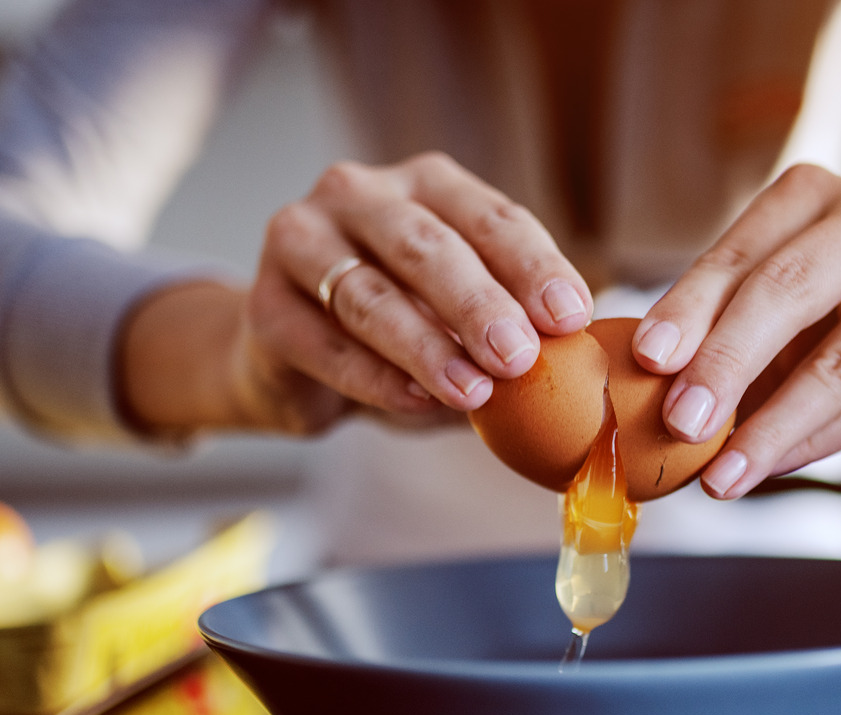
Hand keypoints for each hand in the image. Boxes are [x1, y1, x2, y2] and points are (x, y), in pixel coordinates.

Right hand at [120, 153, 595, 436]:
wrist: (292, 358)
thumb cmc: (400, 328)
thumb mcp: (462, 317)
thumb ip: (510, 327)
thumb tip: (577, 361)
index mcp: (426, 185)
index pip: (490, 217)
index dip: (534, 266)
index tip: (572, 317)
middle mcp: (358, 194)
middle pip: (425, 246)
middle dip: (479, 304)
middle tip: (520, 356)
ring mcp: (301, 240)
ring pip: (369, 295)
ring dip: (425, 347)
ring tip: (472, 393)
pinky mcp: (263, 303)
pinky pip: (323, 343)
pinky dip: (374, 378)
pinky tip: (416, 403)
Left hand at [629, 164, 840, 499]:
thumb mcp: (789, 308)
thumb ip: (727, 331)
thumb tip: (645, 391)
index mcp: (814, 193)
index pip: (739, 252)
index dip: (689, 307)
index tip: (645, 358)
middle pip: (787, 291)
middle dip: (724, 362)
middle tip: (678, 422)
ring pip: (835, 361)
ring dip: (769, 426)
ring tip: (720, 477)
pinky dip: (816, 443)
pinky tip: (773, 467)